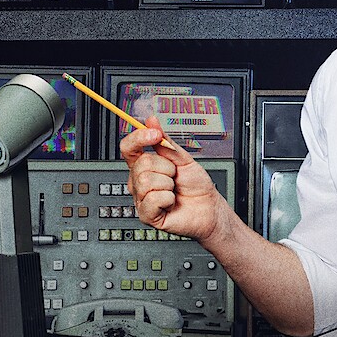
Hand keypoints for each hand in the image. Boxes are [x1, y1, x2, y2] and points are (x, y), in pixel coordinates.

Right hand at [120, 115, 229, 242]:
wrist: (208, 208)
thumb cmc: (196, 185)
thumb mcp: (182, 158)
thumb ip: (165, 141)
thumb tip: (151, 121)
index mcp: (144, 166)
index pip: (128, 148)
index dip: (139, 138)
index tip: (155, 134)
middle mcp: (139, 181)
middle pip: (141, 164)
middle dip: (166, 168)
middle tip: (175, 177)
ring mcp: (141, 198)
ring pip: (146, 181)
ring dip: (168, 184)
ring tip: (174, 190)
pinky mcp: (147, 215)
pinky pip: (152, 199)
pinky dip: (168, 199)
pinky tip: (171, 203)